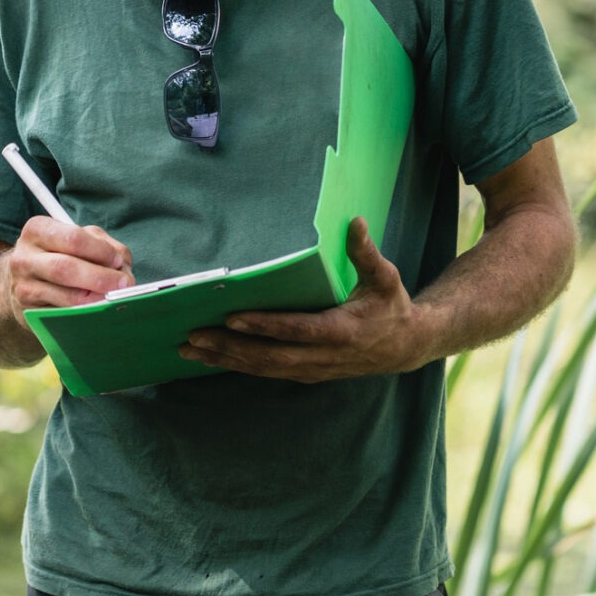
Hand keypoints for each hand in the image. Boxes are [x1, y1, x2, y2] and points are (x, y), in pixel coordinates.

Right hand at [6, 217, 134, 317]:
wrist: (25, 279)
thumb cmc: (60, 253)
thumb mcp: (79, 239)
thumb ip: (104, 246)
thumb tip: (122, 268)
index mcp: (37, 230)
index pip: (73, 238)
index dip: (100, 251)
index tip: (118, 261)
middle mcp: (24, 257)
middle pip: (65, 268)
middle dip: (100, 277)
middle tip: (124, 284)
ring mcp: (23, 287)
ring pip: (66, 296)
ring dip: (97, 299)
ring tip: (113, 298)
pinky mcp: (28, 312)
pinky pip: (63, 316)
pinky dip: (85, 314)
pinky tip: (97, 311)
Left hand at [178, 218, 433, 381]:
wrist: (406, 348)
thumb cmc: (392, 306)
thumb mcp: (385, 278)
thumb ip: (366, 252)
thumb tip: (355, 222)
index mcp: (342, 331)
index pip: (298, 330)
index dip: (266, 326)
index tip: (232, 317)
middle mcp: (324, 356)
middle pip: (270, 357)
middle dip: (230, 348)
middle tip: (193, 336)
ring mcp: (313, 369)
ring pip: (263, 369)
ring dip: (225, 360)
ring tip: (189, 350)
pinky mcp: (305, 374)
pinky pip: (266, 372)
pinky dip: (236, 366)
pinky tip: (210, 359)